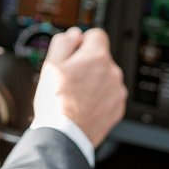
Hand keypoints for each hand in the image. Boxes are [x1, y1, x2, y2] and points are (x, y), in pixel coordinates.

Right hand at [33, 27, 125, 146]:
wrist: (65, 135)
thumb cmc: (56, 102)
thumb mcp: (50, 64)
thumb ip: (64, 42)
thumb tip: (75, 34)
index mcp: (97, 57)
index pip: (97, 35)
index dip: (82, 42)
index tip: (74, 53)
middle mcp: (113, 72)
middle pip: (100, 58)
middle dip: (87, 64)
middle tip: (70, 79)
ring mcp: (118, 91)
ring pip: (105, 77)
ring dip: (94, 81)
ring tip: (76, 95)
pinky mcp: (118, 108)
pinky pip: (110, 95)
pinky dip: (99, 98)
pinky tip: (84, 105)